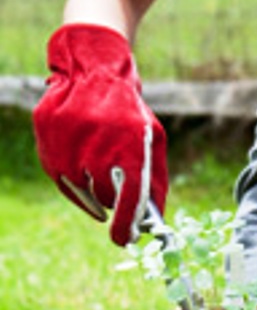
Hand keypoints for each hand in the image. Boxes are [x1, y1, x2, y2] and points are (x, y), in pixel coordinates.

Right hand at [33, 24, 167, 245]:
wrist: (93, 69)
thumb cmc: (129, 112)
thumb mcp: (152, 140)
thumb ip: (154, 182)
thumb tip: (152, 222)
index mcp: (129, 146)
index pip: (129, 199)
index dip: (126, 225)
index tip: (123, 241)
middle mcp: (97, 146)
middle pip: (105, 197)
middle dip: (112, 196)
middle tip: (115, 179)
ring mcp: (69, 142)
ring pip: (82, 189)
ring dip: (92, 184)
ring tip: (98, 160)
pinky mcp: (48, 139)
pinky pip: (61, 177)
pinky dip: (73, 178)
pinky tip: (80, 162)